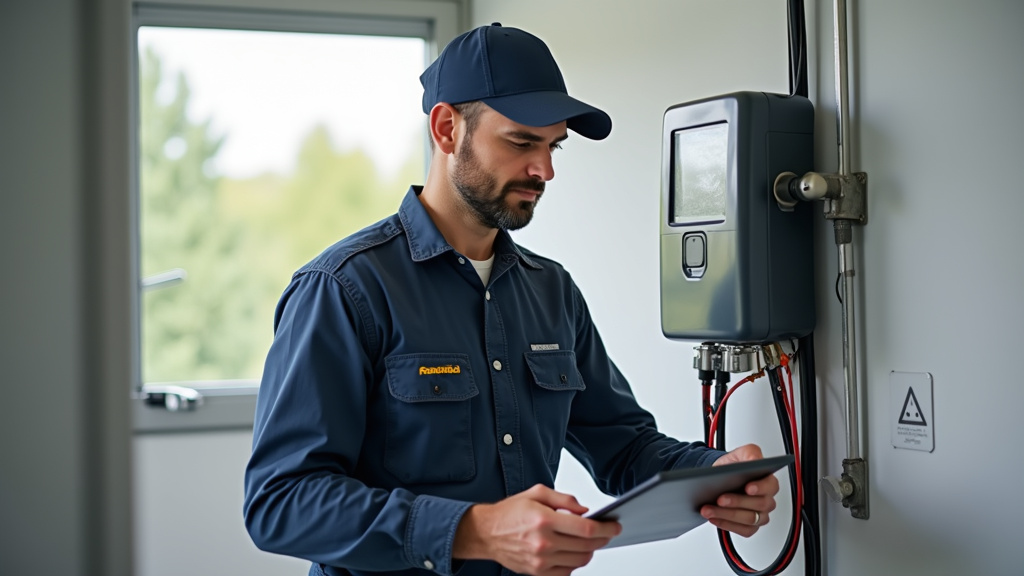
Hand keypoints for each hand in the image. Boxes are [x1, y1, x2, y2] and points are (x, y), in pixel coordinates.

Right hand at [453, 484, 621, 575]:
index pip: (585, 529)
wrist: (486, 533)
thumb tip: (585, 510)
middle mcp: (543, 543)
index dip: (606, 528)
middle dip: (603, 539)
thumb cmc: (510, 512)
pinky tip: (574, 551)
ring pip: (580, 560)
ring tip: (590, 541)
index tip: (615, 526)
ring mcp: (541, 561)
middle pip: (586, 546)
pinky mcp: (538, 572)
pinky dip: (576, 562)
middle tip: (608, 532)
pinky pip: (567, 571)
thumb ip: (564, 500)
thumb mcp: (537, 493)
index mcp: (544, 520)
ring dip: (591, 551)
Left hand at [700, 444, 778, 536]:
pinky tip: (714, 518)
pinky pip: (743, 530)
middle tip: (720, 499)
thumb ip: (751, 453)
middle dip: (737, 502)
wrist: (719, 477)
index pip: (769, 486)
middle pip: (758, 505)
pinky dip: (727, 525)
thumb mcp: (741, 453)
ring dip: (727, 515)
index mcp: (768, 481)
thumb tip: (755, 460)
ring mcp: (760, 515)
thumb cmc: (733, 466)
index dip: (760, 488)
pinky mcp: (750, 526)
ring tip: (709, 509)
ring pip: (749, 520)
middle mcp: (767, 500)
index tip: (747, 487)